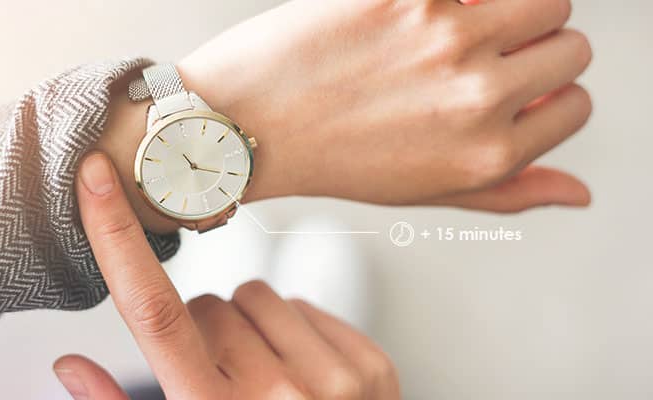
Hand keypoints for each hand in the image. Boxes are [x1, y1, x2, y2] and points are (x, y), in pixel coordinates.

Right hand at [56, 152, 400, 398]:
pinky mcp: (370, 364)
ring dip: (249, 326)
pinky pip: (304, 305)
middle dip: (203, 331)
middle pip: (209, 303)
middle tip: (218, 378)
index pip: (152, 310)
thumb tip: (68, 364)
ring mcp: (331, 378)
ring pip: (256, 294)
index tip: (98, 177)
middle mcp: (275, 394)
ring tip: (261, 377)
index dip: (117, 237)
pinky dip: (293, 331)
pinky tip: (299, 374)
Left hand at [178, 0, 592, 211]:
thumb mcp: (424, 194)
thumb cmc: (332, 159)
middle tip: (483, 54)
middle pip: (570, 45)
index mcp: (489, 154)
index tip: (511, 88)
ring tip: (461, 24)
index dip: (547, 95)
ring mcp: (447, 37)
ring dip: (513, 7)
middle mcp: (479, 97)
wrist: (246, 124)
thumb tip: (580, 193)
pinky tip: (424, 12)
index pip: (576, 104)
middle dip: (536, 49)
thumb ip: (508, 192)